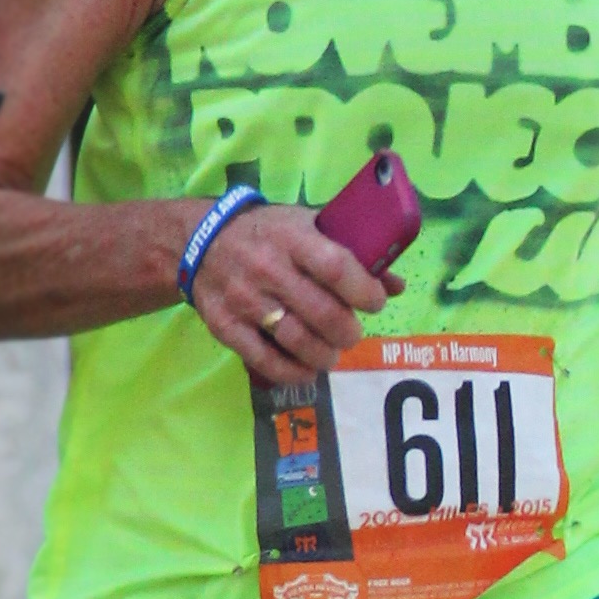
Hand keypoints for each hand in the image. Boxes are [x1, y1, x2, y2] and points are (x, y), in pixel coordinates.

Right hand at [190, 200, 387, 389]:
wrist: (202, 240)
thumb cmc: (268, 231)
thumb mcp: (308, 225)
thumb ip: (352, 252)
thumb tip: (396, 285)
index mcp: (292, 239)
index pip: (335, 268)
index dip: (363, 291)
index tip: (375, 302)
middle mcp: (268, 269)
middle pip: (321, 313)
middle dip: (348, 332)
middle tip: (352, 334)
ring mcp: (244, 300)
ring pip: (296, 341)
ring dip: (325, 355)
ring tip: (332, 353)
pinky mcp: (226, 326)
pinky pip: (264, 361)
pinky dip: (293, 373)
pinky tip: (307, 371)